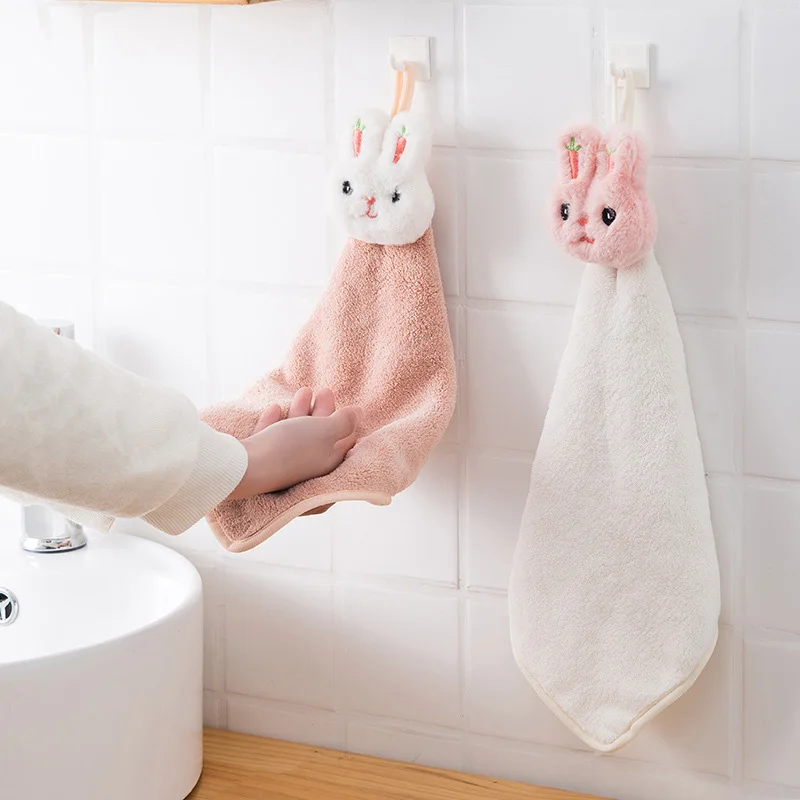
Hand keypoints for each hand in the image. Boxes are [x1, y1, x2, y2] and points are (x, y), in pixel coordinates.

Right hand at [227, 388, 359, 500]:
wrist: (245, 467)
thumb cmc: (291, 449)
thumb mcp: (326, 431)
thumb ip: (345, 422)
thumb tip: (359, 413)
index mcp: (327, 467)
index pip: (344, 445)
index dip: (346, 422)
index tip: (347, 404)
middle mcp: (307, 471)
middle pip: (319, 439)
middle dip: (322, 413)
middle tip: (324, 391)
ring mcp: (281, 469)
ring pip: (295, 437)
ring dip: (300, 412)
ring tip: (304, 390)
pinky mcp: (259, 463)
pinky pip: (270, 440)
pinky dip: (274, 423)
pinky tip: (274, 408)